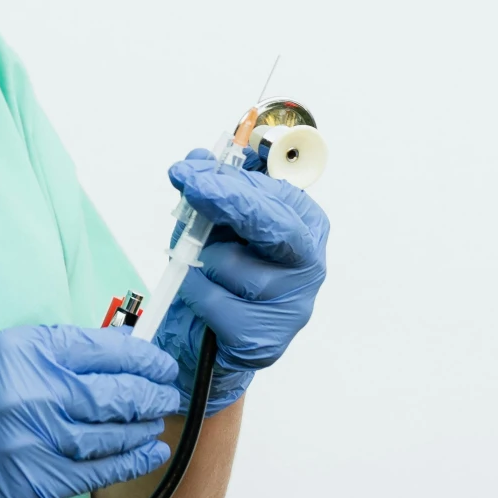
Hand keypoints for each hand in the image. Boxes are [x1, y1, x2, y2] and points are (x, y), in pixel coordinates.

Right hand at [0, 324, 181, 497]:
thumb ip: (54, 355)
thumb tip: (114, 355)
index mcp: (22, 350)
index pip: (100, 346)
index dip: (141, 356)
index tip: (161, 363)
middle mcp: (31, 390)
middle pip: (115, 390)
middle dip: (151, 393)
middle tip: (169, 394)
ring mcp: (36, 438)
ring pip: (112, 432)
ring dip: (143, 427)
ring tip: (157, 421)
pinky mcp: (38, 480)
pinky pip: (99, 469)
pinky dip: (131, 461)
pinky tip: (148, 453)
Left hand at [158, 150, 329, 412]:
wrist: (208, 338)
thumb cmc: (219, 273)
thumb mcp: (214, 224)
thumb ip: (211, 190)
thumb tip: (198, 158)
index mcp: (305, 227)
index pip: (277, 196)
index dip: (233, 179)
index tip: (194, 168)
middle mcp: (309, 265)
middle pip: (272, 225)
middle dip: (225, 199)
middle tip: (188, 182)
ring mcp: (292, 306)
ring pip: (233, 264)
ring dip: (201, 259)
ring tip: (203, 268)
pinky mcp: (264, 339)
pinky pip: (213, 300)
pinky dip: (194, 291)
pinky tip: (200, 298)